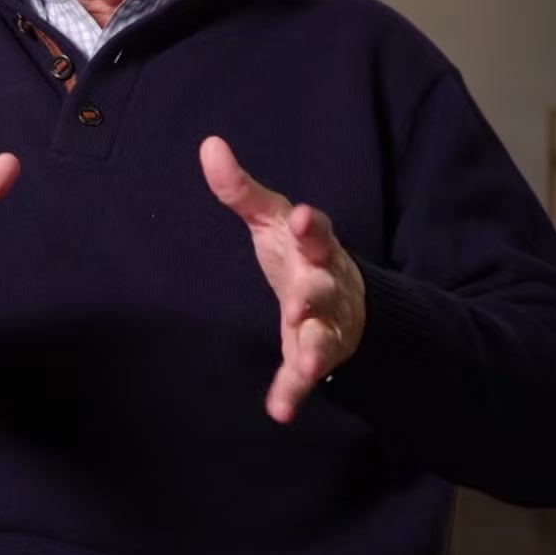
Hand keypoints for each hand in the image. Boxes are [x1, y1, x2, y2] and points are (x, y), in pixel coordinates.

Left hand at [200, 136, 364, 423]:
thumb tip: (208, 144)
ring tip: (310, 366)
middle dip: (316, 294)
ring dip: (316, 351)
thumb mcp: (271, 220)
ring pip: (325, 338)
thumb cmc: (297, 253)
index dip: (312, 227)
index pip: (318, 233)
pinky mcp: (314, 356)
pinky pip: (304, 377)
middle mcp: (327, 286)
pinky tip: (279, 411)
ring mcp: (326, 324)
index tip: (303, 217)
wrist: (347, 302)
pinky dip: (293, 393)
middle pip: (325, 288)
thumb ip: (241, 189)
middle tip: (299, 303)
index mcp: (315, 247)